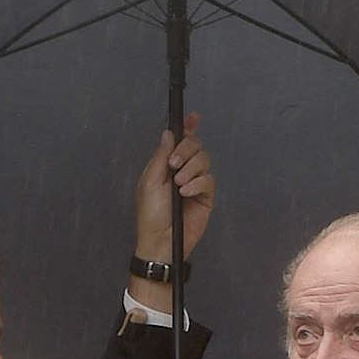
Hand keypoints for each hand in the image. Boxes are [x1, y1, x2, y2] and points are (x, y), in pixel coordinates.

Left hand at [132, 114, 213, 275]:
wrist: (161, 240)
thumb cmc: (150, 214)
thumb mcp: (150, 181)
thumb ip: (161, 156)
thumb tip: (168, 133)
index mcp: (166, 165)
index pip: (179, 141)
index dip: (187, 128)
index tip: (192, 117)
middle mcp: (182, 170)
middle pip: (195, 146)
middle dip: (186, 150)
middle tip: (174, 164)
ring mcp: (195, 183)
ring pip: (204, 160)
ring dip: (191, 168)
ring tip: (179, 184)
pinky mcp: (206, 196)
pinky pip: (209, 180)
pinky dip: (198, 183)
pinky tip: (186, 193)